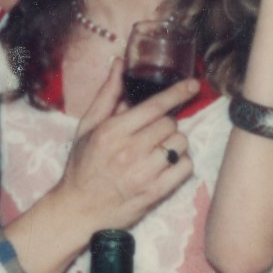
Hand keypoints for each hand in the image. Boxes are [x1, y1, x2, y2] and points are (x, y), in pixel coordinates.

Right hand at [59, 59, 197, 231]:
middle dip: (166, 124)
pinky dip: (181, 163)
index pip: (154, 106)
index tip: (193, 85)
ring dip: (174, 143)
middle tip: (153, 132)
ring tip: (159, 149)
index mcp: (112, 131)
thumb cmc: (82, 165)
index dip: (177, 93)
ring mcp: (144, 173)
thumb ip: (107, 94)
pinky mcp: (155, 192)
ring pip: (180, 144)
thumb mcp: (88, 127)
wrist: (79, 208)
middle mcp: (129, 151)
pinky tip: (167, 164)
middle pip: (170, 124)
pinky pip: (185, 168)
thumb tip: (120, 63)